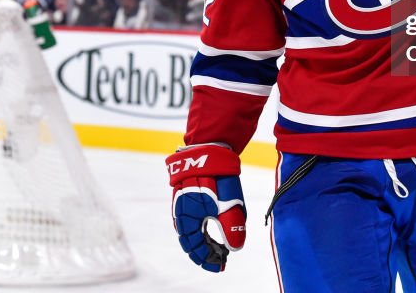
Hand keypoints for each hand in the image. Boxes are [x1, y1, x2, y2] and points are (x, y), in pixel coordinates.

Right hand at [166, 143, 245, 272]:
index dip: (208, 260)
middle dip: (206, 252)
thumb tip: (234, 248)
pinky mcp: (186, 195)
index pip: (195, 249)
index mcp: (188, 220)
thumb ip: (232, 229)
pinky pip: (191, 218)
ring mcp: (182, 204)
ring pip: (191, 230)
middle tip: (221, 258)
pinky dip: (202, 228)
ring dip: (204, 240)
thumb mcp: (229, 205)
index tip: (221, 265)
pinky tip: (213, 226)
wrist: (209, 149)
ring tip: (219, 245)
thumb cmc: (218, 178)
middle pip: (191, 241)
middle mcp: (181, 214)